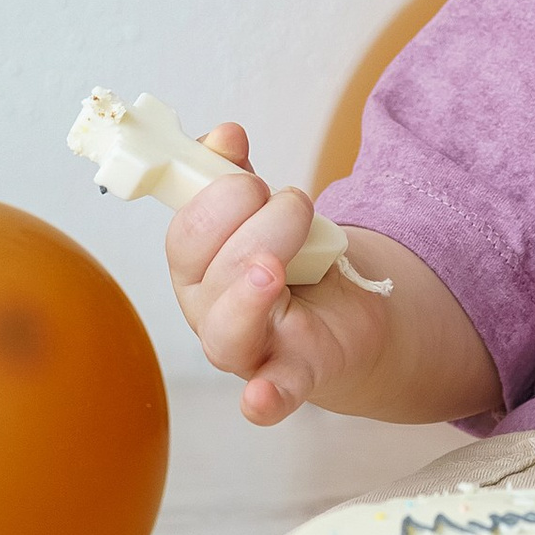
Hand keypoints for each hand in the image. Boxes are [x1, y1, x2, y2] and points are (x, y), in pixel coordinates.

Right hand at [166, 123, 392, 428]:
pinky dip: (264, 398)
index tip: (250, 176)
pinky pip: (273, 392)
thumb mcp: (263, 209)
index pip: (185, 236)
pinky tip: (260, 397)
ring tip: (275, 266)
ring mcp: (249, 349)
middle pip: (210, 277)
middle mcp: (212, 311)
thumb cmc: (295, 259)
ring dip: (248, 292)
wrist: (350, 313)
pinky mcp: (295, 375)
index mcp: (197, 267)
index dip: (214, 201)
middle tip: (294, 205)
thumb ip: (235, 173)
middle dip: (254, 231)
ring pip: (227, 331)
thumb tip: (223, 136)